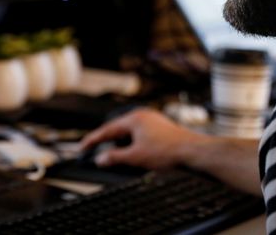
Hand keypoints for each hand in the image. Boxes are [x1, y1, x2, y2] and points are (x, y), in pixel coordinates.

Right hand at [80, 108, 199, 169]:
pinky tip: (135, 158)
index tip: (82, 147)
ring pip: (131, 135)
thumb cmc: (169, 151)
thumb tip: (101, 158)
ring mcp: (154, 123)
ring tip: (117, 159)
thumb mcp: (135, 157)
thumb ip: (115, 158)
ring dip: (122, 146)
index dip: (93, 140)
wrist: (193, 153)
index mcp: (134, 118)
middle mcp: (144, 117)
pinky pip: (141, 137)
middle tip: (97, 154)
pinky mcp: (162, 131)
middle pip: (119, 130)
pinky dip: (134, 147)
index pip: (107, 129)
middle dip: (108, 143)